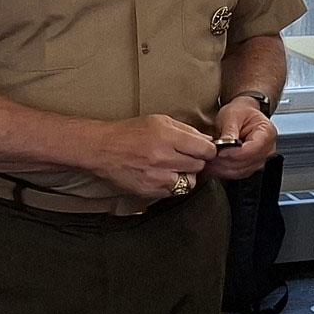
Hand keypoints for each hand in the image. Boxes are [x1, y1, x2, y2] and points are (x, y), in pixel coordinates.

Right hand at [90, 114, 216, 197]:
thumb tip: (208, 139)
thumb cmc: (132, 132)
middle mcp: (163, 158)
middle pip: (198, 166)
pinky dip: (173, 184)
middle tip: (187, 156)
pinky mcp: (149, 191)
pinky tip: (164, 174)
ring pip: (188, 182)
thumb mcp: (161, 121)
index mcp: (168, 137)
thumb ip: (187, 130)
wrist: (104, 149)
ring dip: (186, 175)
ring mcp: (156, 177)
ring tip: (175, 166)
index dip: (209, 149)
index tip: (206, 149)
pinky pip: (173, 192)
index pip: (204, 149)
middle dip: (197, 161)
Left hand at [204, 98, 278, 180]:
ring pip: (241, 171)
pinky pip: (238, 173)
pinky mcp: (251, 166)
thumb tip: (224, 146)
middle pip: (247, 162)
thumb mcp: (232, 115)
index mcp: (267, 132)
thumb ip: (229, 130)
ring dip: (223, 168)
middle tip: (210, 157)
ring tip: (210, 161)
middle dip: (226, 162)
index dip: (235, 153)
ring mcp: (260, 159)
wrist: (242, 114)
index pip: (253, 149)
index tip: (220, 152)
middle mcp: (268, 148)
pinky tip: (214, 165)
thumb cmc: (240, 112)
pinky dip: (224, 171)